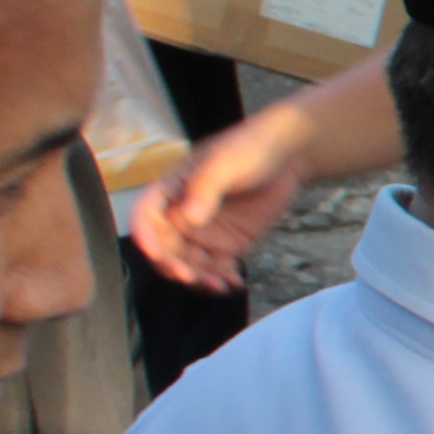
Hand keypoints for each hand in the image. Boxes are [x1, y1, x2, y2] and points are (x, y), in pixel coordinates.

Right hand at [128, 104, 312, 289]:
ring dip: (199, 279)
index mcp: (171, 190)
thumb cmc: (250, 148)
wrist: (288, 156)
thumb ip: (205, 189)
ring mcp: (204, 233)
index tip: (156, 253)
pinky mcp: (227, 245)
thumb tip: (187, 219)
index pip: (146, 216)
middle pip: (165, 248)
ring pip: (189, 264)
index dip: (145, 236)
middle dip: (173, 265)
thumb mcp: (225, 163)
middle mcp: (181, 215)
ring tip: (220, 284)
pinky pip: (216, 269)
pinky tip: (235, 283)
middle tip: (191, 276)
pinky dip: (222, 279)